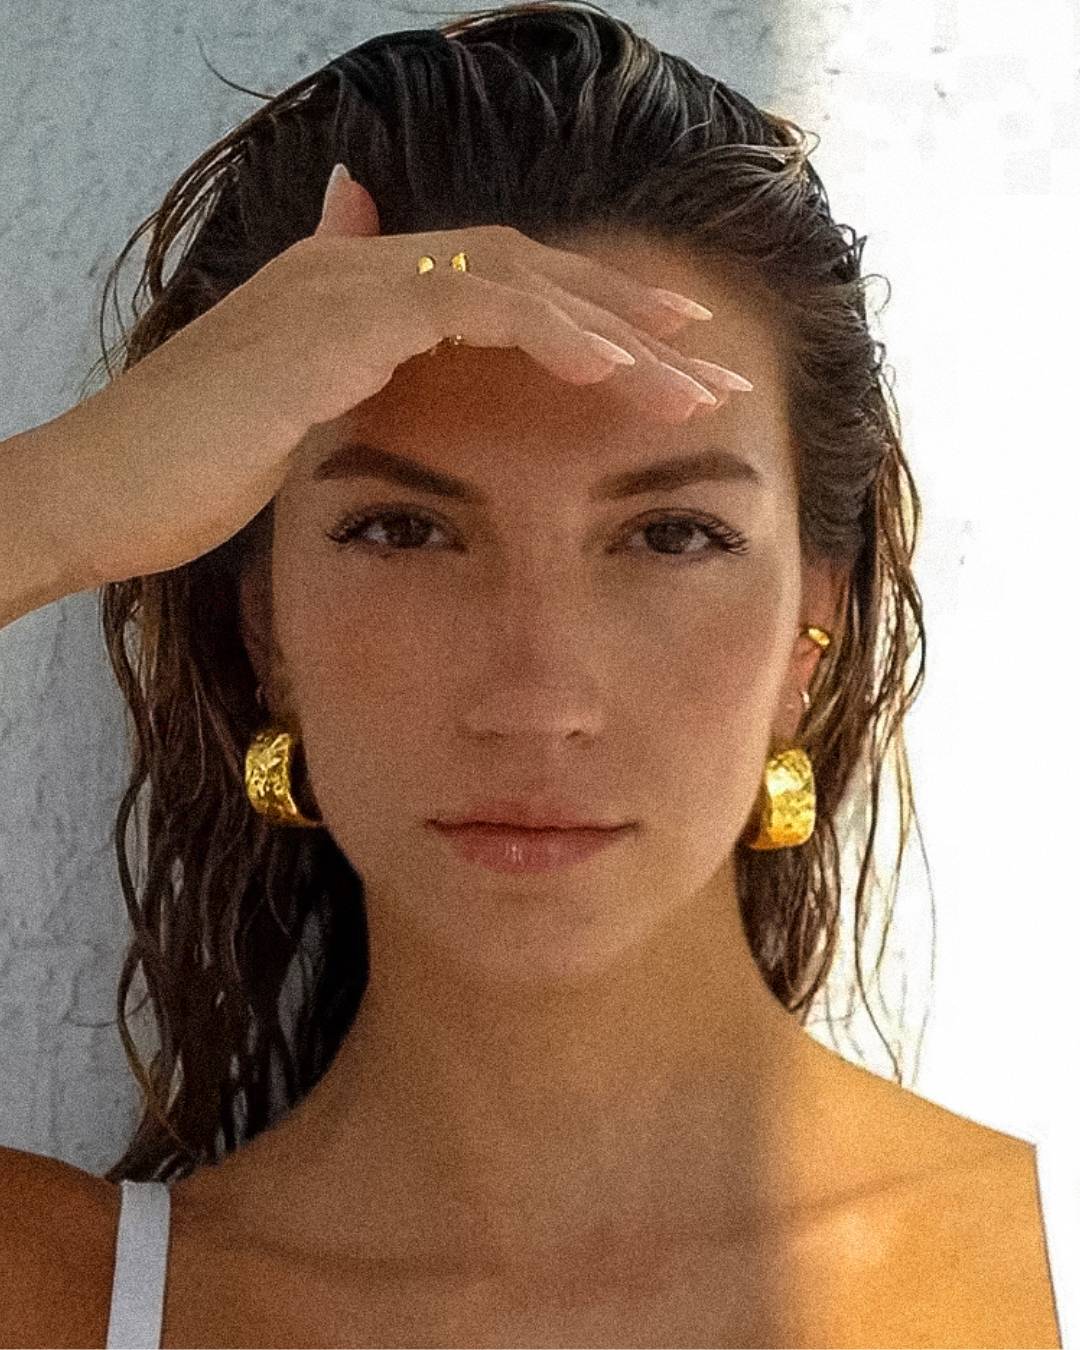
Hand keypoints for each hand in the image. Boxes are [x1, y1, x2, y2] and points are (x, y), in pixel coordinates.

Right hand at [43, 165, 748, 586]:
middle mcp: (355, 269)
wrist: (99, 493)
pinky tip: (613, 367)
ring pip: (515, 277)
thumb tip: (391, 363)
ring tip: (694, 376)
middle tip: (711, 357)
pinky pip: (468, 305)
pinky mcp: (334, 322)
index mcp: (355, 294)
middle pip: (525, 268)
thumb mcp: (288, 426)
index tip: (660, 360)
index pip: (497, 285)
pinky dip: (549, 330)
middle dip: (627, 313)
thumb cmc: (186, 478)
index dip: (586, 316)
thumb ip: (350, 382)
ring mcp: (344, 285)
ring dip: (614, 326)